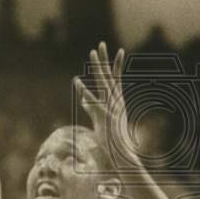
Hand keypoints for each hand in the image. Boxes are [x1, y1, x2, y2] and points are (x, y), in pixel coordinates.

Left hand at [74, 42, 140, 167]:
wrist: (122, 154)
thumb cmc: (113, 140)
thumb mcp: (100, 119)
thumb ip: (91, 107)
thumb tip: (83, 100)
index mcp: (117, 102)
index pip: (117, 79)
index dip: (118, 65)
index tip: (120, 51)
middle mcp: (115, 101)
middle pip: (109, 76)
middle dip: (103, 60)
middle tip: (100, 44)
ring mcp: (110, 107)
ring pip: (103, 82)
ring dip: (97, 67)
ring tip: (92, 53)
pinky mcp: (103, 115)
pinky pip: (92, 101)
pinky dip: (83, 91)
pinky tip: (77, 81)